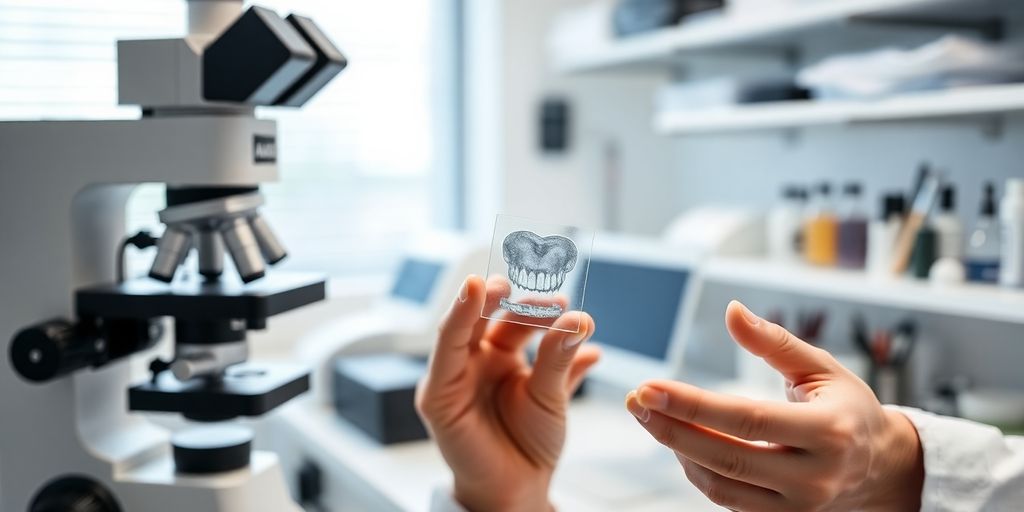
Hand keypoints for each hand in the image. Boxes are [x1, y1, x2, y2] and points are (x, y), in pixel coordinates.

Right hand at [416, 275, 598, 511]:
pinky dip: (456, 320)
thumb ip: (560, 360)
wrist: (518, 488)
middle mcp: (476, 358)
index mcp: (502, 354)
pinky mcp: (437, 393)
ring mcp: (454, 374)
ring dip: (477, 300)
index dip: (536, 308)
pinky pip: (444, 350)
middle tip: (530, 291)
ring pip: (461, 326)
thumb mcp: (551, 396)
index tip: (564, 303)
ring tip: (498, 284)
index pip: (514, 320)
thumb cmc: (530, 442)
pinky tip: (471, 295)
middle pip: (488, 316)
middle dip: (506, 297)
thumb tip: (583, 323)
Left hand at [625, 301, 923, 511]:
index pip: (746, 419)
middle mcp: (813, 475)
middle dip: (672, 428)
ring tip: (651, 416)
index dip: (693, 404)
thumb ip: (773, 341)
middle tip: (638, 401)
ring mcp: (797, 504)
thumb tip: (732, 311)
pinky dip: (696, 470)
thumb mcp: (821, 367)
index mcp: (828, 431)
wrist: (880, 467)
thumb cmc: (848, 409)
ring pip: (721, 483)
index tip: (651, 386)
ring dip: (677, 449)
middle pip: (726, 456)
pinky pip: (727, 498)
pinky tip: (678, 439)